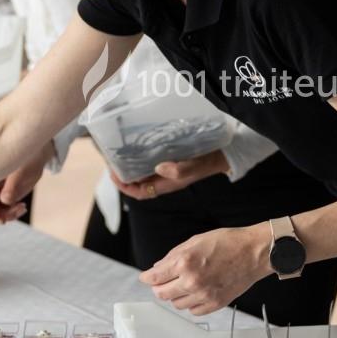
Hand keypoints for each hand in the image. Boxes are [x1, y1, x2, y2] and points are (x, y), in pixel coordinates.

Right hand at [0, 140, 52, 223]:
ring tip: (21, 208)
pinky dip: (11, 214)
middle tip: (5, 219)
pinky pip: (2, 212)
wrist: (36, 156)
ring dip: (4, 216)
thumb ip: (12, 185)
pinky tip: (22, 207)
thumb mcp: (21, 170)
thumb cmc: (27, 159)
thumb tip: (5, 200)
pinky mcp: (3, 198)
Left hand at [111, 149, 228, 199]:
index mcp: (166, 185)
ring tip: (122, 151)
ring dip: (132, 165)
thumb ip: (178, 170)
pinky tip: (140, 145)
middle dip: (124, 174)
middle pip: (138, 183)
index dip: (124, 186)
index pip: (139, 192)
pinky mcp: (171, 160)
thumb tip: (157, 168)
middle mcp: (164, 179)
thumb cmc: (208, 161)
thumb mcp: (194, 166)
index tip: (113, 173)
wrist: (223, 154)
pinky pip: (151, 162)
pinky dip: (142, 156)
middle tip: (113, 159)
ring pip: (143, 172)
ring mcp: (167, 170)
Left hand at [138, 224, 270, 315]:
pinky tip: (195, 293)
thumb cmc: (229, 242)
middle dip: (159, 287)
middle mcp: (192, 281)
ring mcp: (204, 295)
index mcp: (185, 262)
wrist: (254, 252)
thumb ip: (174, 255)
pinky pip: (193, 311)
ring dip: (176, 295)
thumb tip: (159, 267)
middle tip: (163, 282)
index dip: (146, 278)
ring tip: (184, 284)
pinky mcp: (215, 304)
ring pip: (176, 304)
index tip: (146, 278)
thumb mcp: (196, 240)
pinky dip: (191, 303)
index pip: (154, 277)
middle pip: (162, 294)